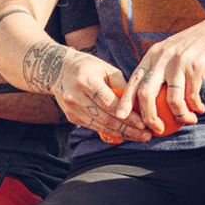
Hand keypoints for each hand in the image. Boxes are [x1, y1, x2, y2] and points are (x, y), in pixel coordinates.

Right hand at [26, 43, 150, 143]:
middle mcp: (76, 96)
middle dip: (128, 129)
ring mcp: (72, 109)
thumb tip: (137, 105)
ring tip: (140, 137)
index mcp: (86, 81)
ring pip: (100, 126)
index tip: (144, 123)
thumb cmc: (87, 67)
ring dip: (122, 134)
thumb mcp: (105, 68)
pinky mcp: (71, 117)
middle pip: (106, 118)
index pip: (110, 103)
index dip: (128, 116)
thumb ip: (121, 86)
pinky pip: (94, 127)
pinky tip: (125, 134)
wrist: (58, 70)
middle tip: (146, 135)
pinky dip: (110, 132)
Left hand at [114, 13, 204, 134]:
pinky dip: (195, 106)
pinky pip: (192, 96)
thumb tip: (153, 98)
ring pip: (171, 99)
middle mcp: (162, 57)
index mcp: (153, 55)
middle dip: (148, 117)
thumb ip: (162, 69)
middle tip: (157, 130)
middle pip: (145, 93)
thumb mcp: (174, 52)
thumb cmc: (199, 45)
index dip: (125, 100)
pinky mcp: (197, 66)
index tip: (121, 116)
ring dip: (180, 115)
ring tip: (188, 121)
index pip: (133, 80)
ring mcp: (179, 61)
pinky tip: (200, 109)